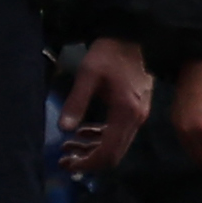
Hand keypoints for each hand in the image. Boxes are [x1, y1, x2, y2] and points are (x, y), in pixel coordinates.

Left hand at [58, 35, 153, 177]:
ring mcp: (138, 116)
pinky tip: (82, 132)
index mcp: (125, 114)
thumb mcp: (87, 76)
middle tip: (63, 160)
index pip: (108, 153)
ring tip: (68, 146)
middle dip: (88, 161)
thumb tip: (63, 128)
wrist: (131, 38)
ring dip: (92, 149)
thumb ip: (76, 103)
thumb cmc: (108, 54)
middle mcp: (136, 120)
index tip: (67, 164)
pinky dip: (100, 137)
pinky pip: (117, 133)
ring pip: (115, 145)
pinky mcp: (135, 110)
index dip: (87, 163)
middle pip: (113, 154)